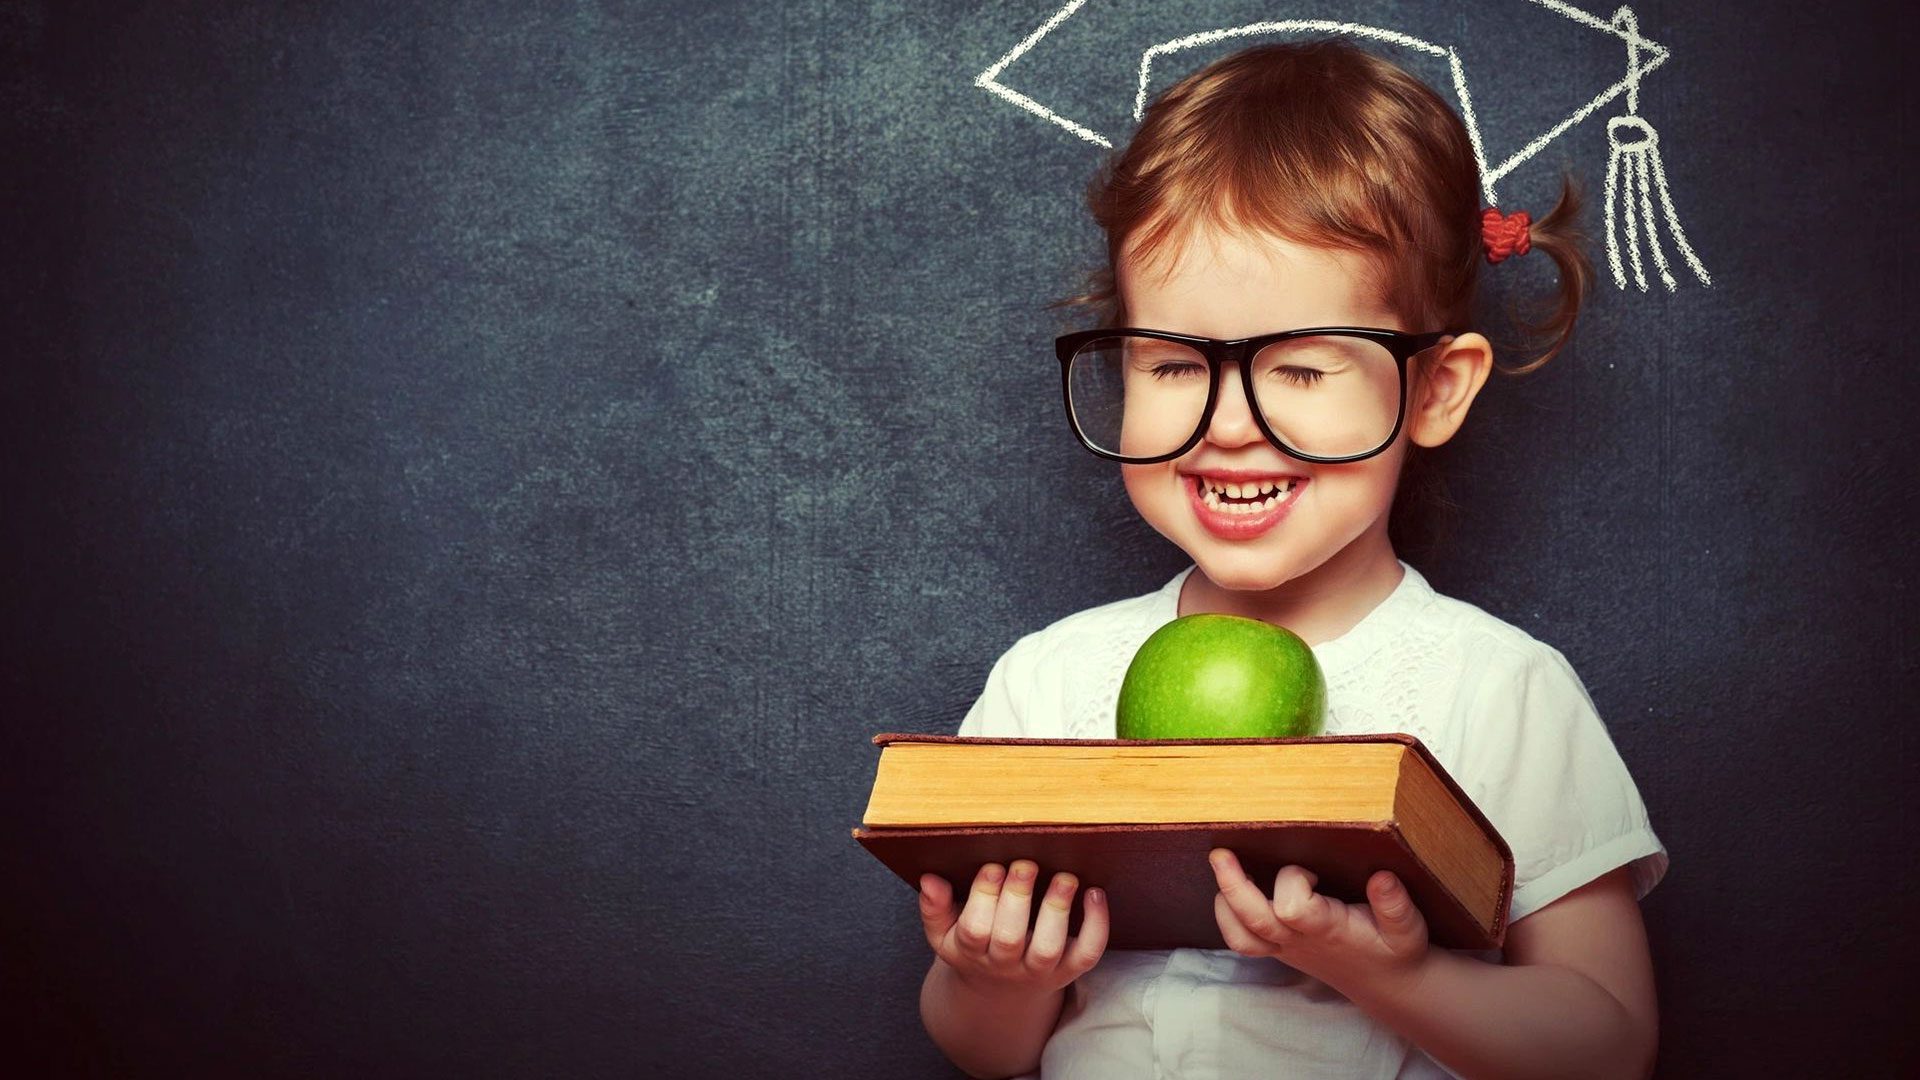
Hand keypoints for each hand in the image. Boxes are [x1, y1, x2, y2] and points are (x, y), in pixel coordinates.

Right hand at [919, 860, 1109, 996]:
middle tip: (1025, 864)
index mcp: (971, 952)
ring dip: (1057, 911)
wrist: (999, 996)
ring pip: (1048, 948)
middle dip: (1017, 899)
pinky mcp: (1067, 971)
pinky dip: (1096, 927)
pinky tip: (1095, 894)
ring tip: (1065, 878)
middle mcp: (1005, 965)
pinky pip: (1086, 954)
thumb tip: (930, 880)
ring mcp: (1038, 971)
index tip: (992, 867)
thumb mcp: (944, 935)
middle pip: (1009, 939)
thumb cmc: (972, 949)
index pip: (975, 929)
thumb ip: (934, 908)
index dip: (983, 898)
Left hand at [1207, 848, 1429, 997]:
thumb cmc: (1396, 950)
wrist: (1388, 984)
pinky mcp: (1279, 948)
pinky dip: (1229, 916)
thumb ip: (1395, 906)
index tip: (1310, 871)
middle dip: (1233, 886)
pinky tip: (1234, 889)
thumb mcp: (1407, 929)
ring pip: (1240, 937)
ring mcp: (1285, 948)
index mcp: (1329, 931)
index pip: (1293, 909)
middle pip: (1254, 921)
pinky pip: (1242, 940)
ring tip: (1224, 868)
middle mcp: (1300, 941)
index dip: (1293, 882)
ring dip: (1225, 904)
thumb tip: (1382, 878)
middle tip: (1220, 854)